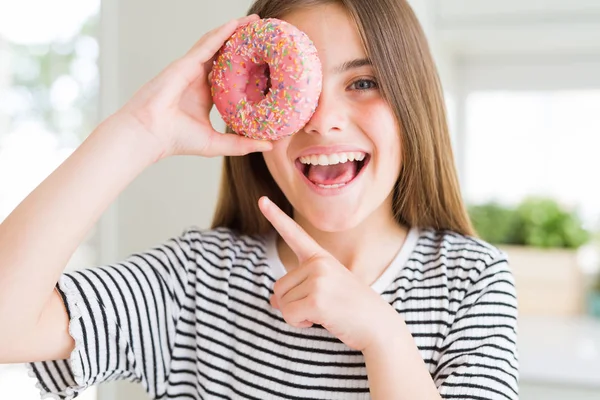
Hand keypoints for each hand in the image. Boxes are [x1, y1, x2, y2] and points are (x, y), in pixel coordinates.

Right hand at [113, 14, 272, 159]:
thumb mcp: (217, 143)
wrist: (150, 133)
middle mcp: (199, 79)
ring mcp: (191, 69)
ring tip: (254, 22)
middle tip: (264, 33)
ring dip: (234, 31)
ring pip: (216, 44)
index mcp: (206, 95)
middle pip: (225, 55)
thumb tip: (270, 144)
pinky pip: (207, 44)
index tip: (266, 62)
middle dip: (243, 43)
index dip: (246, 66)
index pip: (230, 75)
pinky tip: (236, 24)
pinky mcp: (185, 63)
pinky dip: (221, 33)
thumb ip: (243, 144)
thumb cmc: (176, 140)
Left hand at [258, 196, 400, 351]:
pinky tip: (322, 320)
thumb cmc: (352, 310)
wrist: (379, 326)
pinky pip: (288, 315)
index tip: (263, 200)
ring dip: (297, 315)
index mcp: (321, 257)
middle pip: (279, 287)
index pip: (295, 234)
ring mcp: (318, 279)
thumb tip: (273, 301)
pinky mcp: (316, 300)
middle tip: (322, 307)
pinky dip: (299, 324)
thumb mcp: (325, 293)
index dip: (277, 217)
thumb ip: (299, 291)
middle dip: (293, 304)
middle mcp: (318, 263)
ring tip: (325, 313)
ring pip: (282, 302)